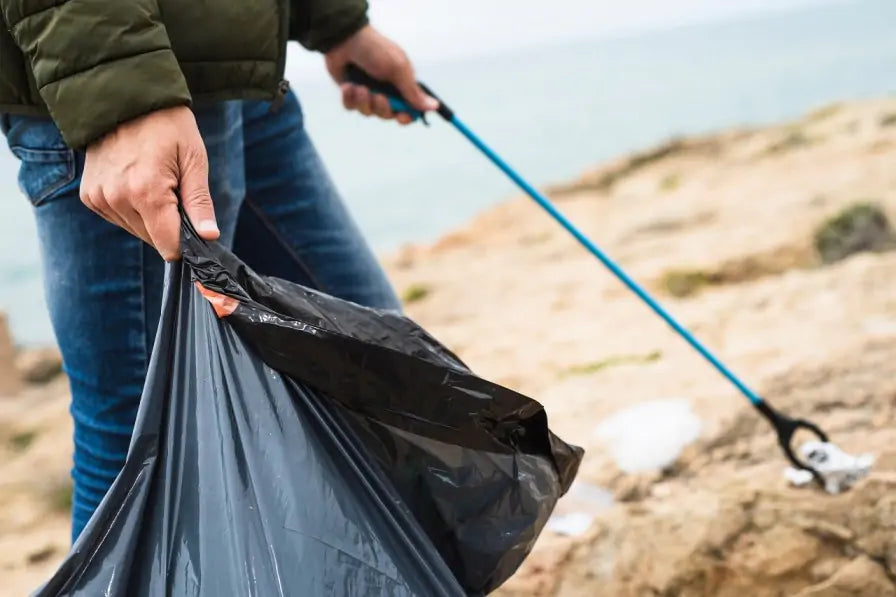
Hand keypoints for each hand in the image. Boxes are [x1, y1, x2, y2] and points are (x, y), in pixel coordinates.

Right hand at [80, 106, 218, 260]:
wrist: (126, 98)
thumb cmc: (168, 126)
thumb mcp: (193, 160)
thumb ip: (199, 203)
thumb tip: (209, 237)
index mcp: (147, 192)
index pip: (167, 245)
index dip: (186, 243)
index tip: (196, 229)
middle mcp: (118, 198)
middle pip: (152, 239)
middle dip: (169, 225)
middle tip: (175, 191)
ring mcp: (99, 197)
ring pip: (135, 230)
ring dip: (150, 217)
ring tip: (154, 181)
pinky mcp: (89, 195)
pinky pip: (117, 218)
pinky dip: (131, 209)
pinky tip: (136, 182)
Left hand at [325, 25, 436, 124]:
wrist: (345, 39)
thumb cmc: (375, 50)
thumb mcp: (398, 70)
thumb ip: (413, 92)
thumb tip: (435, 106)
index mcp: (401, 85)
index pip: (408, 110)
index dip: (405, 117)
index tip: (400, 116)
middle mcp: (386, 91)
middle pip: (388, 115)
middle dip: (382, 108)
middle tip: (377, 95)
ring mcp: (367, 92)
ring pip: (368, 113)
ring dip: (363, 101)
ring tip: (359, 86)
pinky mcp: (351, 93)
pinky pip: (351, 107)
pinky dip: (349, 98)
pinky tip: (348, 85)